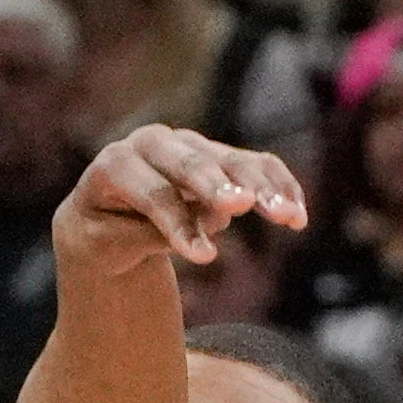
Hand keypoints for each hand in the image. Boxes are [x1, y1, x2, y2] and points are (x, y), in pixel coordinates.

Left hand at [60, 125, 309, 267]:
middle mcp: (153, 145)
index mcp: (115, 165)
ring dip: (262, 188)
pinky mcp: (221, 159)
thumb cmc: (104, 233)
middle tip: (244, 206)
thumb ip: (147, 234)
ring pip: (230, 161)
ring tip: (288, 217)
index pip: (152, 193)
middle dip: (218, 185)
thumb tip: (208, 225)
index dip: (177, 224)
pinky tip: (299, 216)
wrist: (106, 215)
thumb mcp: (106, 245)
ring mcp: (191, 148)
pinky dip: (280, 186)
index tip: (205, 257)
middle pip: (191, 163)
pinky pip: (258, 166)